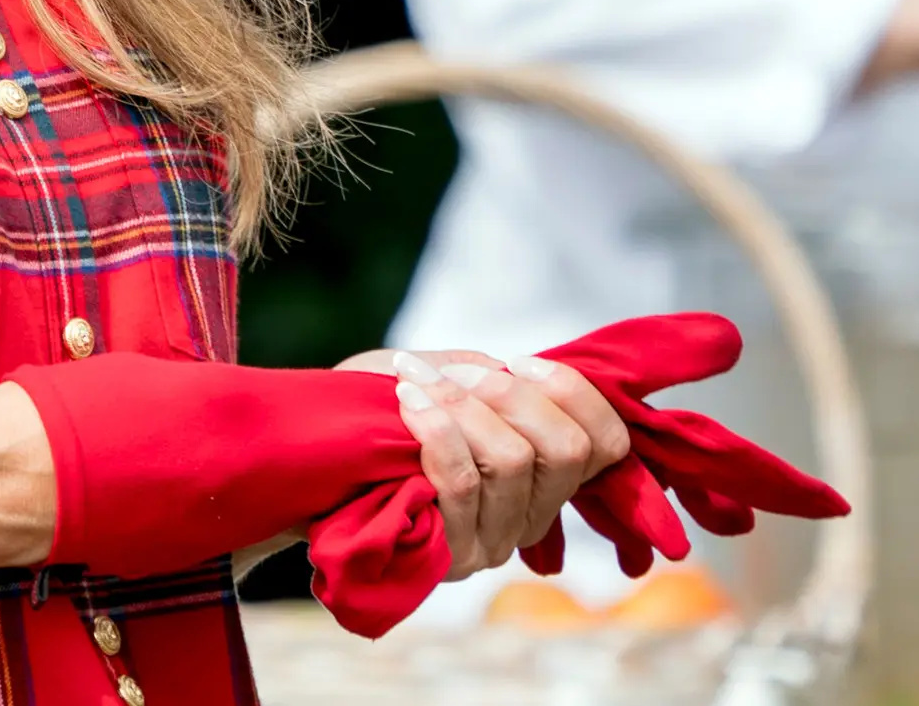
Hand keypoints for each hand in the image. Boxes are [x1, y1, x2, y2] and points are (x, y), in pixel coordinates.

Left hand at [336, 347, 631, 578]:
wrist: (311, 458)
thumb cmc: (380, 411)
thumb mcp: (442, 379)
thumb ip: (488, 375)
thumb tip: (522, 371)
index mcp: (543, 474)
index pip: (607, 444)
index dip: (573, 392)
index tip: (518, 361)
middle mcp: (529, 516)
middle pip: (565, 450)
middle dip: (511, 395)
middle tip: (454, 373)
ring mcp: (491, 543)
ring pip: (512, 461)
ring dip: (463, 406)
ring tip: (416, 383)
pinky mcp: (449, 557)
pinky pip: (460, 483)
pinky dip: (437, 430)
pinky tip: (408, 403)